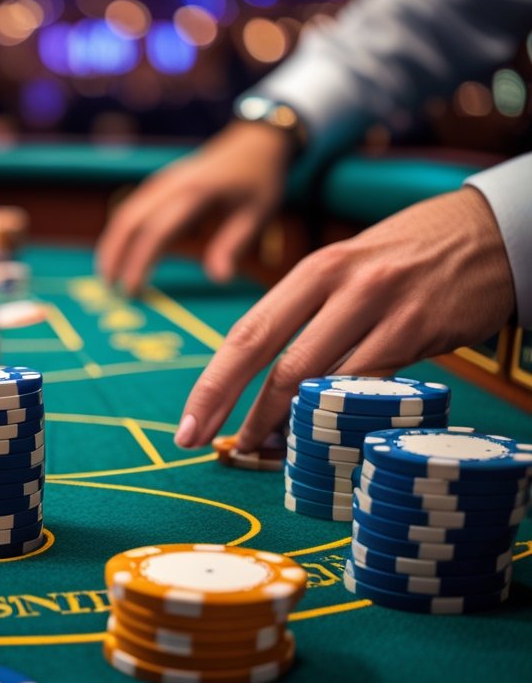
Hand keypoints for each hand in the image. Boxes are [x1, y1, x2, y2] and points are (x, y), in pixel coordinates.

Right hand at [96, 122, 291, 294]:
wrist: (253, 142)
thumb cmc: (259, 181)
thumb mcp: (257, 214)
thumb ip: (233, 245)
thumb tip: (218, 279)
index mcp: (195, 194)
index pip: (156, 231)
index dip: (139, 262)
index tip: (132, 290)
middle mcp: (171, 185)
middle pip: (129, 220)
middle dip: (113, 255)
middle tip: (109, 288)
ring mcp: (162, 182)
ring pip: (125, 213)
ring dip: (111, 244)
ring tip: (107, 276)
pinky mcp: (159, 184)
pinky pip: (131, 208)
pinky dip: (120, 232)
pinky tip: (118, 252)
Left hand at [175, 188, 515, 451]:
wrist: (493, 230)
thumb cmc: (410, 257)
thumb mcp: (350, 269)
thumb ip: (309, 315)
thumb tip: (267, 381)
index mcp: (314, 270)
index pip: (247, 334)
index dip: (212, 385)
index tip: (189, 425)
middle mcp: (341, 285)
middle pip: (272, 361)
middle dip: (234, 410)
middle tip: (208, 445)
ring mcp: (382, 308)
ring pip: (319, 381)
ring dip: (288, 426)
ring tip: (267, 452)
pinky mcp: (421, 330)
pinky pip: (372, 388)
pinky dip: (344, 420)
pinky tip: (328, 440)